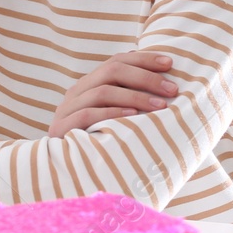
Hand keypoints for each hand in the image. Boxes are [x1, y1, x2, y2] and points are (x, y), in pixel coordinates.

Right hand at [49, 51, 177, 137]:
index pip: (116, 61)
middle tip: (172, 89)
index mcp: (89, 84)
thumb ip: (129, 99)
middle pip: (111, 71)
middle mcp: (76, 92)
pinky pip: (87, 115)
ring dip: (135, 96)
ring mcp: (67, 109)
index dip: (143, 59)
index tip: (170, 63)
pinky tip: (134, 116)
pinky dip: (112, 113)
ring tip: (161, 105)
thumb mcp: (115, 116)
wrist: (70, 173)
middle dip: (145, 77)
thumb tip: (164, 83)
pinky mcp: (61, 128)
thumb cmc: (101, 142)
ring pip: (102, 91)